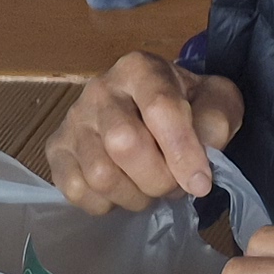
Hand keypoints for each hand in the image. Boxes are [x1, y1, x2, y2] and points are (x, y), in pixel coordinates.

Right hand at [46, 52, 243, 213]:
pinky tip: (123, 189)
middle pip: (124, 144)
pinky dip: (107, 204)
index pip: (160, 109)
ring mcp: (73, 120)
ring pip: (101, 175)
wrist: (151, 111)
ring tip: (150, 187)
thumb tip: (202, 151)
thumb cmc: (186, 107)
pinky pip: (78, 192)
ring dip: (136, 196)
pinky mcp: (57, 149)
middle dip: (158, 179)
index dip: (183, 152)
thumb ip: (216, 120)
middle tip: (175, 185)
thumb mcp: (216, 102)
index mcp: (140, 69)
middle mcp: (100, 89)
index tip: (201, 182)